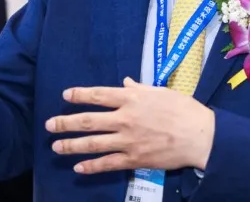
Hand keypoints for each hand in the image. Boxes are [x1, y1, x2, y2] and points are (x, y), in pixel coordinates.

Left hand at [46, 78, 214, 173]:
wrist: (200, 136)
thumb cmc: (184, 109)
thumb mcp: (162, 92)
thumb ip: (140, 88)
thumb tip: (125, 82)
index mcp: (132, 99)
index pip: (99, 95)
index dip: (80, 95)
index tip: (66, 95)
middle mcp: (125, 118)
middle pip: (88, 120)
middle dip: (66, 122)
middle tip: (50, 125)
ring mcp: (127, 140)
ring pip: (92, 143)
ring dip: (71, 145)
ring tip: (56, 146)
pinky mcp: (134, 159)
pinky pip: (107, 163)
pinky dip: (91, 166)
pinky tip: (78, 167)